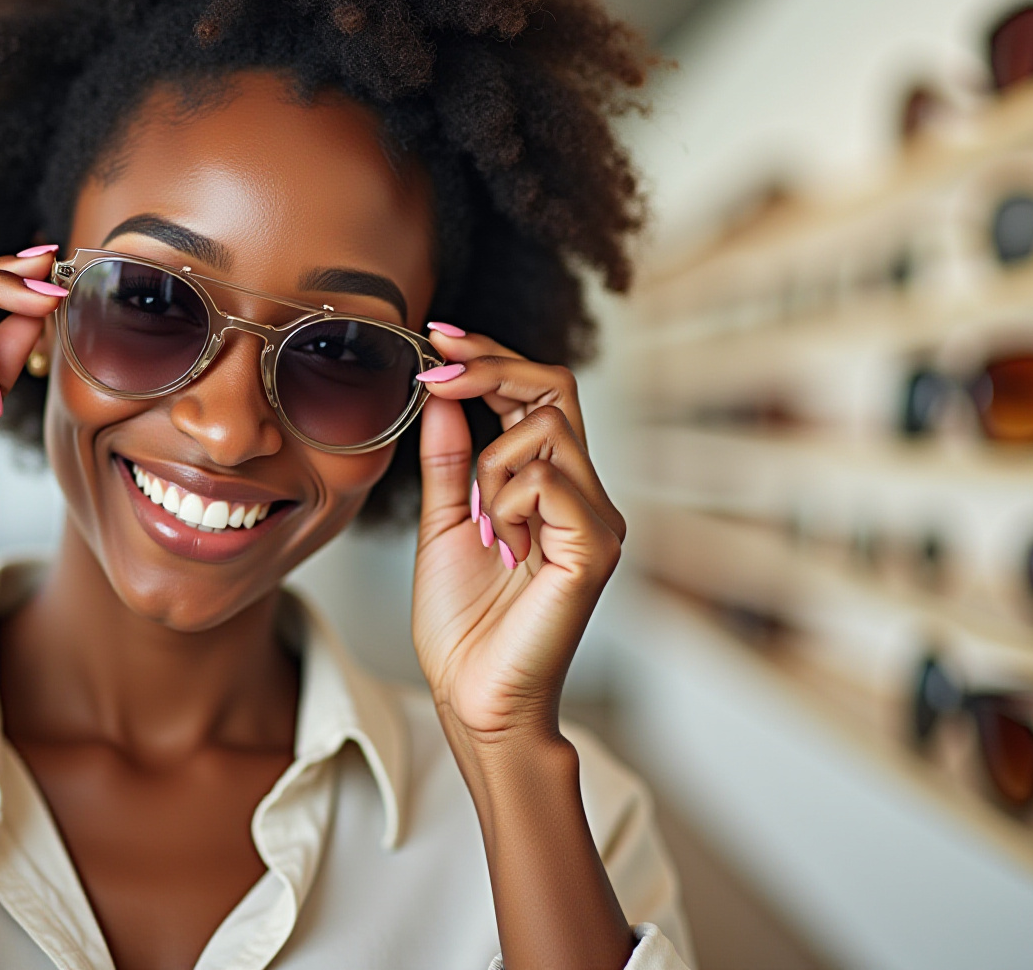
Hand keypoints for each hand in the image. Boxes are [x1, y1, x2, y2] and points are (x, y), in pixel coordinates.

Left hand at [408, 329, 625, 745]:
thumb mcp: (445, 522)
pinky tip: (503, 546)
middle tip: (436, 369)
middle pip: (554, 386)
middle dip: (489, 366)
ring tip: (482, 524)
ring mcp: (596, 518)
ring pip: (544, 428)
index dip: (489, 355)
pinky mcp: (594, 546)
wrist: (475, 698)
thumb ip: (450, 460)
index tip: (437, 336)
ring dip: (489, 465)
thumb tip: (443, 394)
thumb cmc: (464, 625)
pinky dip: (506, 502)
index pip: (535, 392)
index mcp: (551, 485)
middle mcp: (584, 493)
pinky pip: (546, 480)